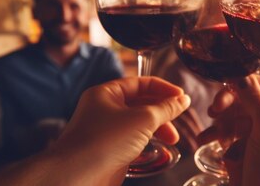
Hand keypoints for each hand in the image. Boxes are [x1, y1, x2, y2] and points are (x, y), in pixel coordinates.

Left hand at [0, 77, 189, 185]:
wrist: (76, 178)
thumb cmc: (102, 143)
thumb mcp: (142, 119)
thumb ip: (166, 108)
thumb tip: (183, 100)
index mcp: (107, 94)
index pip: (141, 83)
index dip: (163, 89)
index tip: (182, 97)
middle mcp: (105, 109)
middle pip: (141, 102)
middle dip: (163, 111)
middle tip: (179, 118)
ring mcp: (106, 131)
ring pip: (138, 123)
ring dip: (158, 128)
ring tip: (172, 140)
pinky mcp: (109, 150)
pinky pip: (133, 140)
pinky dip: (148, 142)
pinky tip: (159, 148)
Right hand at [199, 75, 259, 185]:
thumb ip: (256, 101)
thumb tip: (243, 75)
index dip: (247, 82)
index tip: (227, 84)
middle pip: (247, 98)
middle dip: (229, 101)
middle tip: (215, 108)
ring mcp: (254, 136)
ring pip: (232, 114)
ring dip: (219, 119)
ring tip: (212, 130)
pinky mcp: (239, 148)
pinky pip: (225, 132)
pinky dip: (214, 133)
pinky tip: (206, 139)